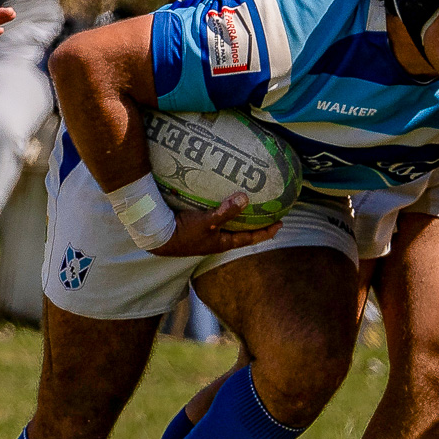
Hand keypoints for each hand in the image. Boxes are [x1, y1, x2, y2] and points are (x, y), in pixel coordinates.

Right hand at [148, 192, 282, 256]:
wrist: (158, 237)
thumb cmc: (183, 233)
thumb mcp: (207, 222)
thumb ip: (226, 211)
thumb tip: (245, 198)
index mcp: (223, 242)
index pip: (250, 238)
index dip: (266, 232)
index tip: (280, 223)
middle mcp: (217, 239)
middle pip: (241, 231)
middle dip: (254, 222)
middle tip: (268, 211)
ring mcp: (206, 234)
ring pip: (228, 224)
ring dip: (238, 215)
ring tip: (248, 202)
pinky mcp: (196, 225)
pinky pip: (215, 216)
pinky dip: (222, 208)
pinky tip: (221, 196)